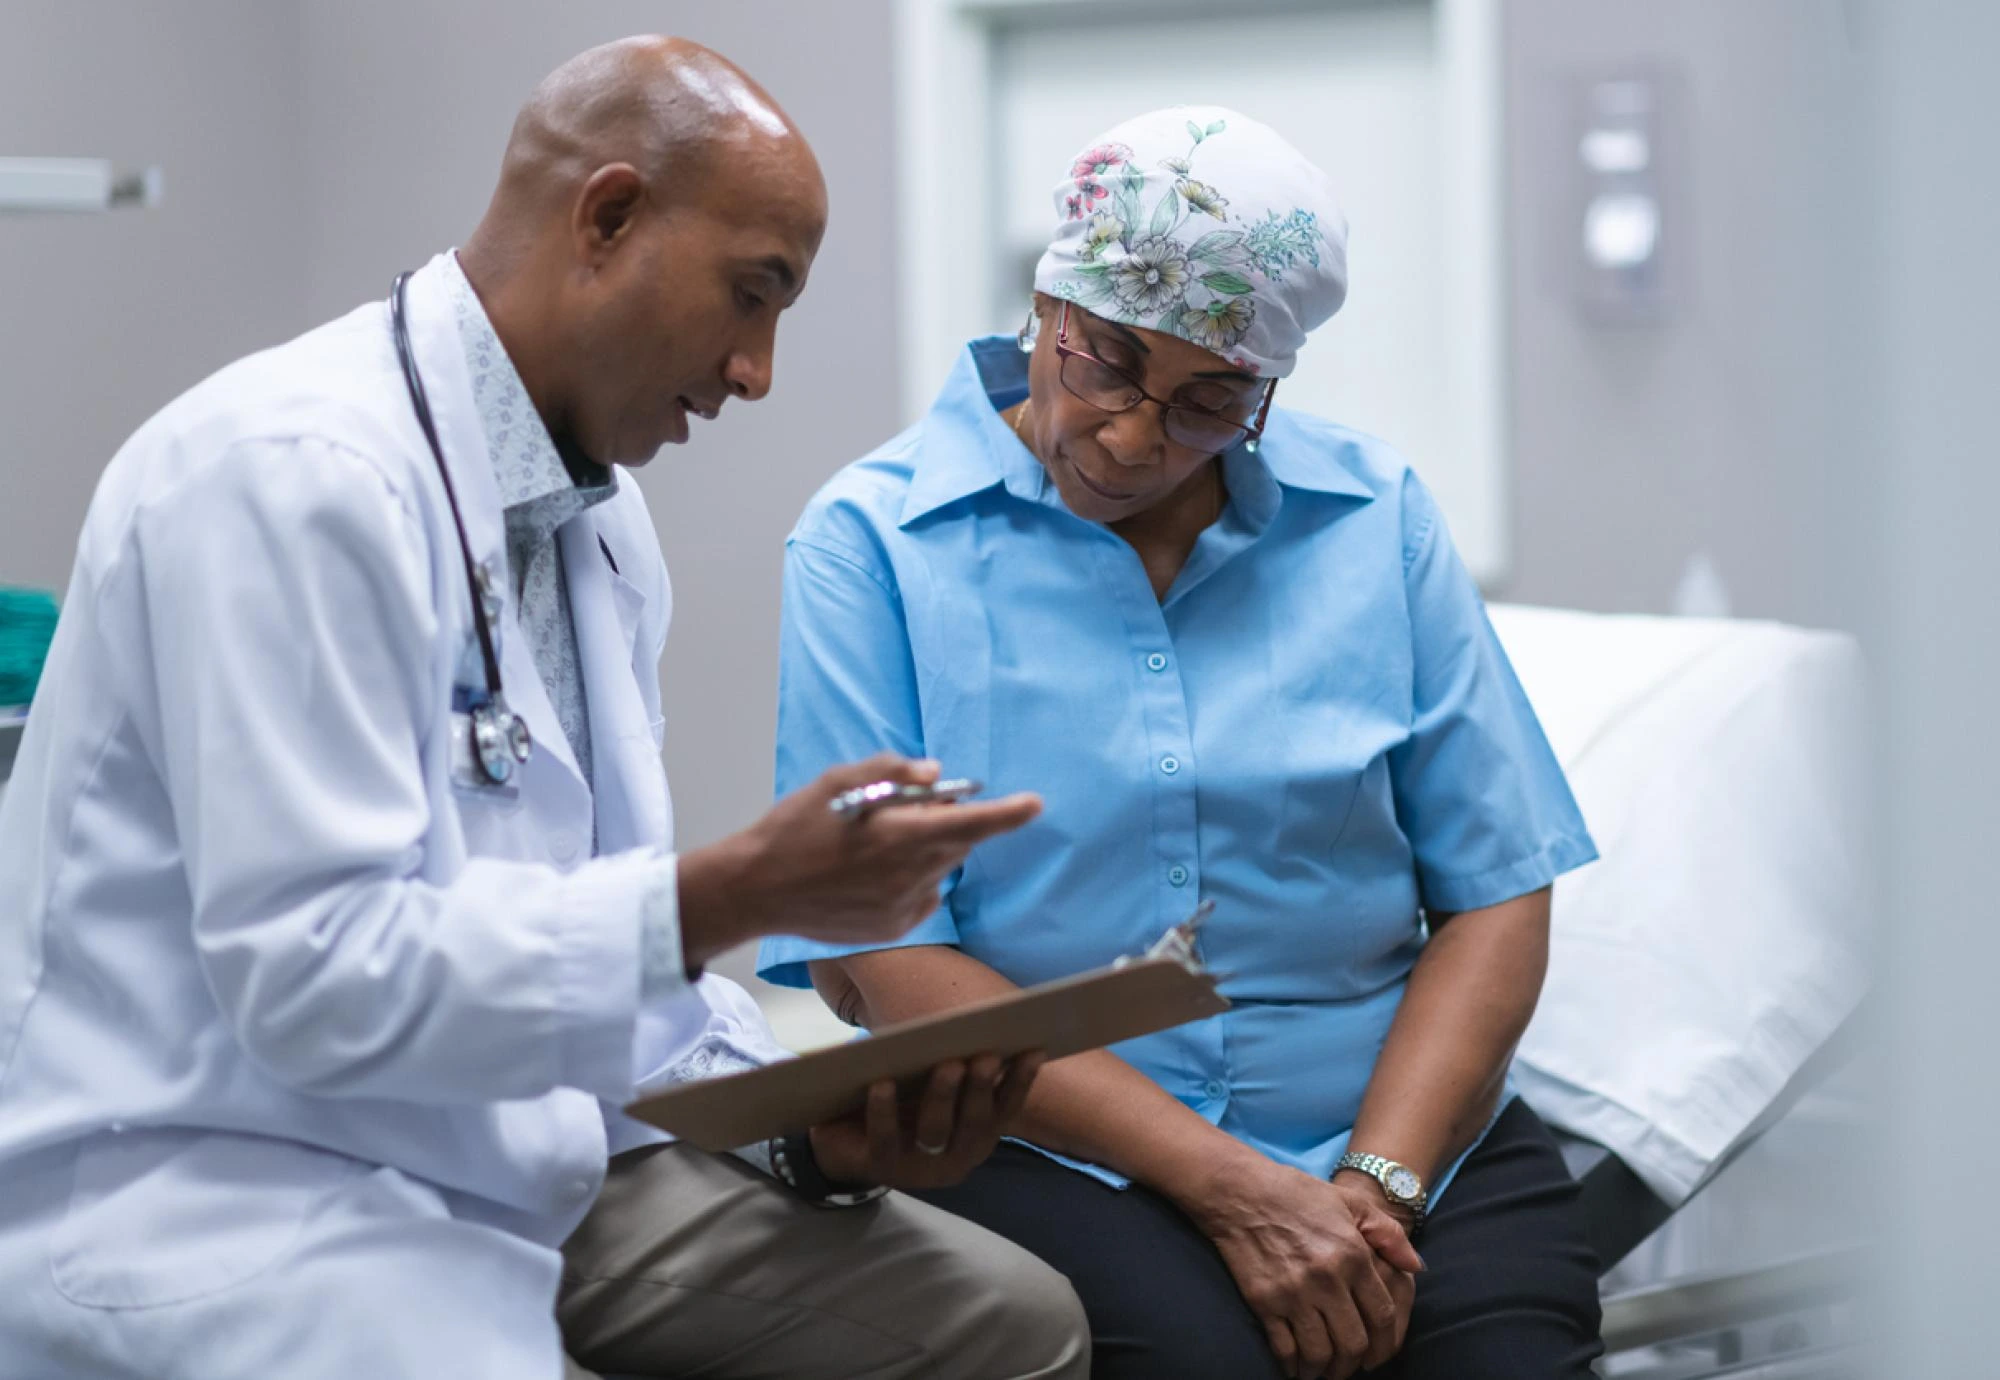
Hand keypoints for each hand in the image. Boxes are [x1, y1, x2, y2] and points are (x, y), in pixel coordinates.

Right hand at [678, 753, 1041, 966]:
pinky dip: (911, 879)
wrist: (757, 889)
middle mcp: (908, 875)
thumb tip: (938, 774)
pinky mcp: (892, 927)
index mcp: (899, 835)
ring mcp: (902, 906)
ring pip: (939, 869)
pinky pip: (923, 896)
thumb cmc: (795, 828)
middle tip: (907, 808)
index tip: (1035, 805)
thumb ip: (893, 771)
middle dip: (947, 822)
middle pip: (956, 843)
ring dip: (925, 851)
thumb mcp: (839, 781)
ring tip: (875, 845)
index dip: (1007, 814)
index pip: (970, 824)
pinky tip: (871, 875)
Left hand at [809, 1051, 1043, 1190]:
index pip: (1006, 1110)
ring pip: (935, 1133)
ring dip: (943, 1097)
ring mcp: (919, 1168)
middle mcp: (955, 1158)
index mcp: (976, 1137)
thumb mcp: (933, 1089)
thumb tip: (981, 1024)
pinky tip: (882, 1084)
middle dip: (981, 1088)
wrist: (846, 1142)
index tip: (1033, 1050)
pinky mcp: (881, 1168)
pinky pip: (885, 1139)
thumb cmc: (901, 1106)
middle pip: (974, 1123)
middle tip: (986, 1056)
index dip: (1021, 1082)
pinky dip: (885, 1111)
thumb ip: (958, 1069)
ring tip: (946, 1065)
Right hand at [1184, 1156, 1423, 1378]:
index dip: (1385, 1343)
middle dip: (1354, 1364)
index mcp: (1352, 1255)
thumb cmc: (1296, 1193)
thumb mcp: (1350, 1201)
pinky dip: (1292, 1366)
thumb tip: (1416, 1267)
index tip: (1378, 1355)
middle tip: (1349, 1367)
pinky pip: (1284, 1348)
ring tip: (1322, 1371)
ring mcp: (1293, 1293)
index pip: (1381, 1315)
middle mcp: (1327, 1279)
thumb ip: (1388, 1234)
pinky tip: (1295, 1368)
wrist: (1239, 1191)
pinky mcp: (1264, 1302)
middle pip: (1353, 1343)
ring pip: (1320, 1352)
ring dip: (1324, 1370)